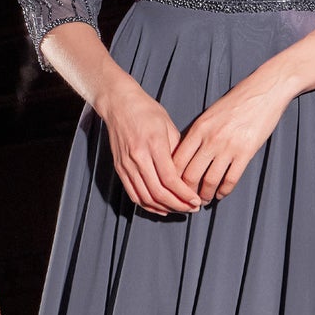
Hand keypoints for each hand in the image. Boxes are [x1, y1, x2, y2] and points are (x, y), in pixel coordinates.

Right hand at [97, 75, 201, 216]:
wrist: (119, 104)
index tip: (196, 201)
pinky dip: (148, 205)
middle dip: (177, 205)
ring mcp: (126, 165)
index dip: (184, 194)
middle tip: (192, 209)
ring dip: (164, 208)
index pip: (170, 179)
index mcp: (153, 145)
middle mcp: (137, 157)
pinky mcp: (120, 169)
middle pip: (158, 192)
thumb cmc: (147, 111)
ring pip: (145, 197)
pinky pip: (134, 194)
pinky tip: (161, 208)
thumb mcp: (168, 126)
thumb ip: (177, 151)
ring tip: (179, 210)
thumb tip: (187, 174)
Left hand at [172, 68, 292, 202]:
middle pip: (190, 174)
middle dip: (186, 192)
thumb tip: (184, 154)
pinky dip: (223, 191)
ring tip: (203, 200)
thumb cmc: (236, 101)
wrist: (264, 90)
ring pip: (209, 181)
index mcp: (198, 128)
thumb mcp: (210, 114)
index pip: (177, 160)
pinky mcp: (246, 152)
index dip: (172, 178)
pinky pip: (230, 179)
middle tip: (187, 199)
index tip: (173, 187)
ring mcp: (228, 146)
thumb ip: (197, 133)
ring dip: (205, 195)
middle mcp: (210, 139)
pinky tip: (221, 194)